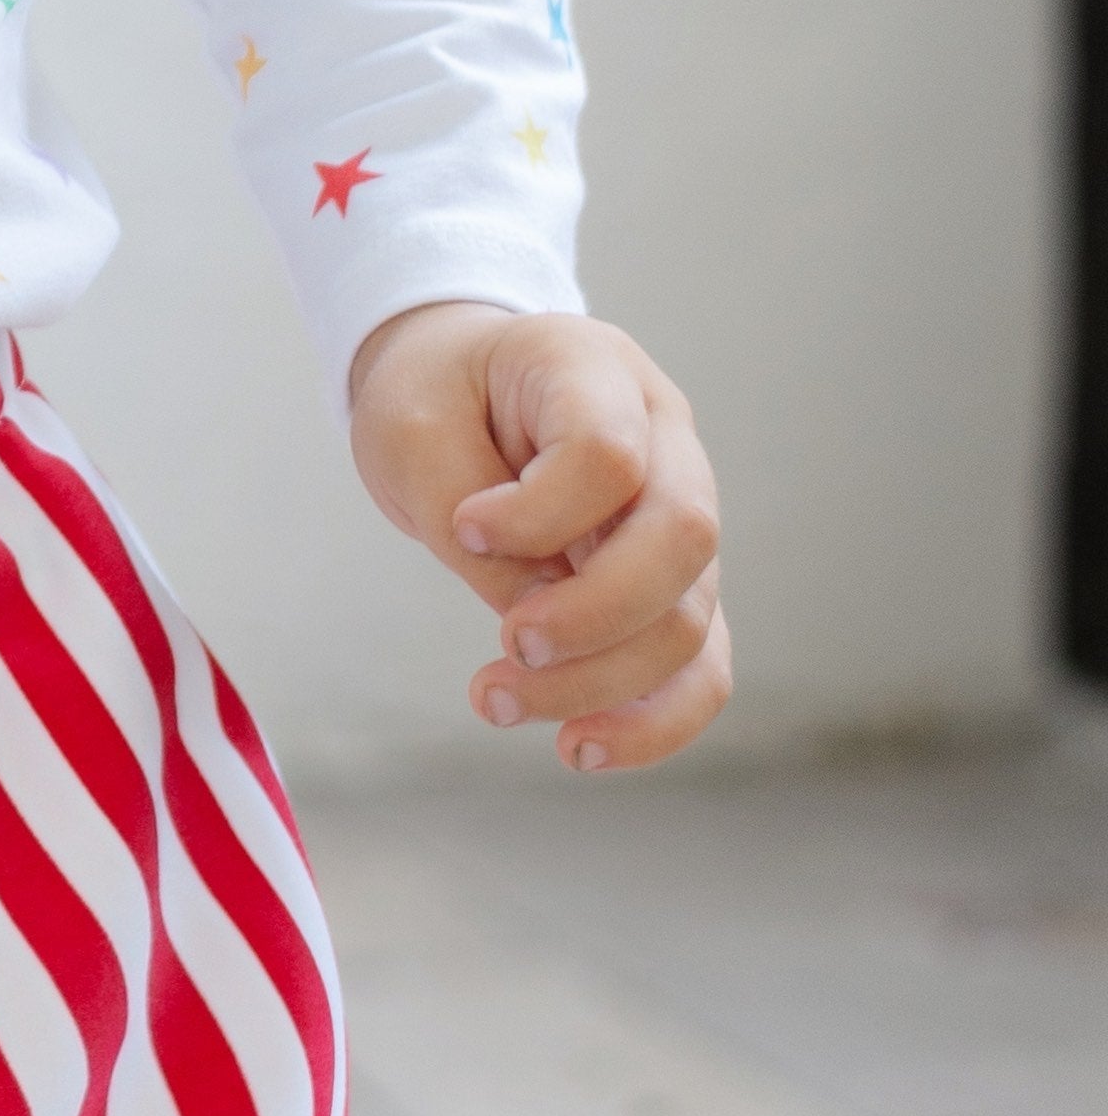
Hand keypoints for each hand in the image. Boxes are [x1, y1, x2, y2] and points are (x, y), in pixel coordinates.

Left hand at [346, 301, 728, 772]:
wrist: (459, 386)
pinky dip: (651, 723)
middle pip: (683, 537)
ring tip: (495, 701)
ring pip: (691, 617)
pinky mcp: (676, 587)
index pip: (610, 452)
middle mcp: (665, 439)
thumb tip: (535, 620)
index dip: (540, 513)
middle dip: (595, 615)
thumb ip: (473, 521)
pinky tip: (578, 747)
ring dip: (601, 682)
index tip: (465, 527)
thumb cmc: (436, 396)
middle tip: (506, 645)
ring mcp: (682, 516)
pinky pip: (700, 669)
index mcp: (595, 369)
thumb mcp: (416, 428)